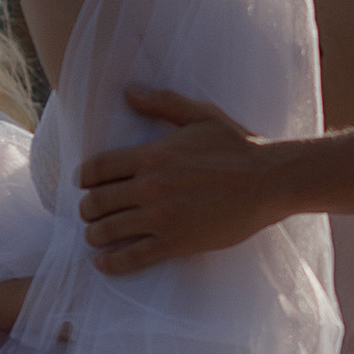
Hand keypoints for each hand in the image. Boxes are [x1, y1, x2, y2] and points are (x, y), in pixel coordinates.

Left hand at [79, 90, 288, 273]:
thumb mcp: (201, 116)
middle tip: (89, 213)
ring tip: (95, 236)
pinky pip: (132, 257)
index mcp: (152, 155)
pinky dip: (112, 262)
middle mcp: (150, 186)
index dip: (84, 178)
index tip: (84, 184)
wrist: (269, 181)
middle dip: (87, 209)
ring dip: (94, 234)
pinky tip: (103, 262)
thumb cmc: (238, 146)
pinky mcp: (176, 242)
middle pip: (97, 201)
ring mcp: (161, 217)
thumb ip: (163, 103)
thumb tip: (129, 92)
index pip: (98, 168)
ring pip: (108, 230)